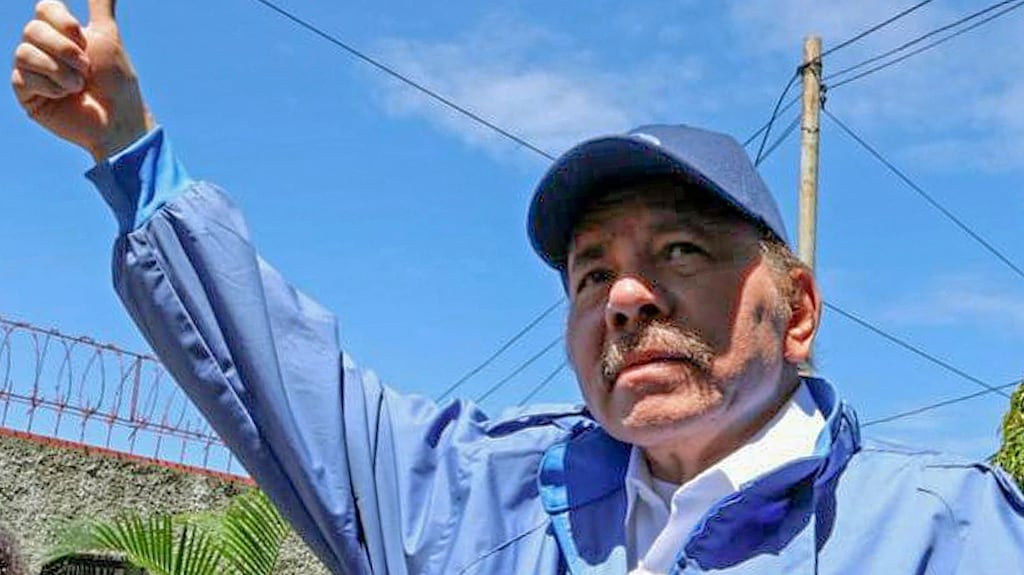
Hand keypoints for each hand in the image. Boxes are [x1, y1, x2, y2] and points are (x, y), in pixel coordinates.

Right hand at [11, 0, 153, 161]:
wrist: (118, 119)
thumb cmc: (116, 81)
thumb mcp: (107, 35)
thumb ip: (99, 5)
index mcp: (60, 32)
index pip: (44, 8)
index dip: (63, 23)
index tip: (84, 40)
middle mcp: (42, 48)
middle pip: (32, 29)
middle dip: (65, 50)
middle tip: (86, 68)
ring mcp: (32, 70)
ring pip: (23, 52)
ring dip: (59, 70)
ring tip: (78, 85)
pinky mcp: (25, 93)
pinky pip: (22, 77)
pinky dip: (50, 86)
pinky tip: (63, 96)